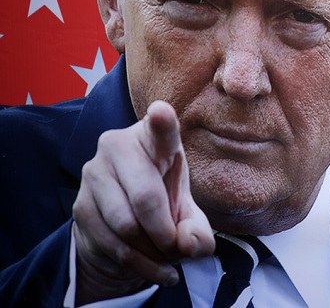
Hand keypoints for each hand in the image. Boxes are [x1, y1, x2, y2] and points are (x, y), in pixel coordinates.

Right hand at [72, 100, 215, 304]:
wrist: (124, 224)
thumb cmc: (166, 203)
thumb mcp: (190, 215)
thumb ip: (198, 232)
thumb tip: (187, 243)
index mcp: (155, 138)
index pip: (160, 128)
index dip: (161, 121)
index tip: (161, 112)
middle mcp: (119, 146)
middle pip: (146, 197)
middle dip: (166, 234)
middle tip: (178, 249)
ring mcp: (94, 173)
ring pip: (127, 225)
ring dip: (152, 251)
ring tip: (166, 255)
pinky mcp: (80, 204)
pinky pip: (112, 243)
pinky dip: (139, 265)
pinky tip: (156, 269)